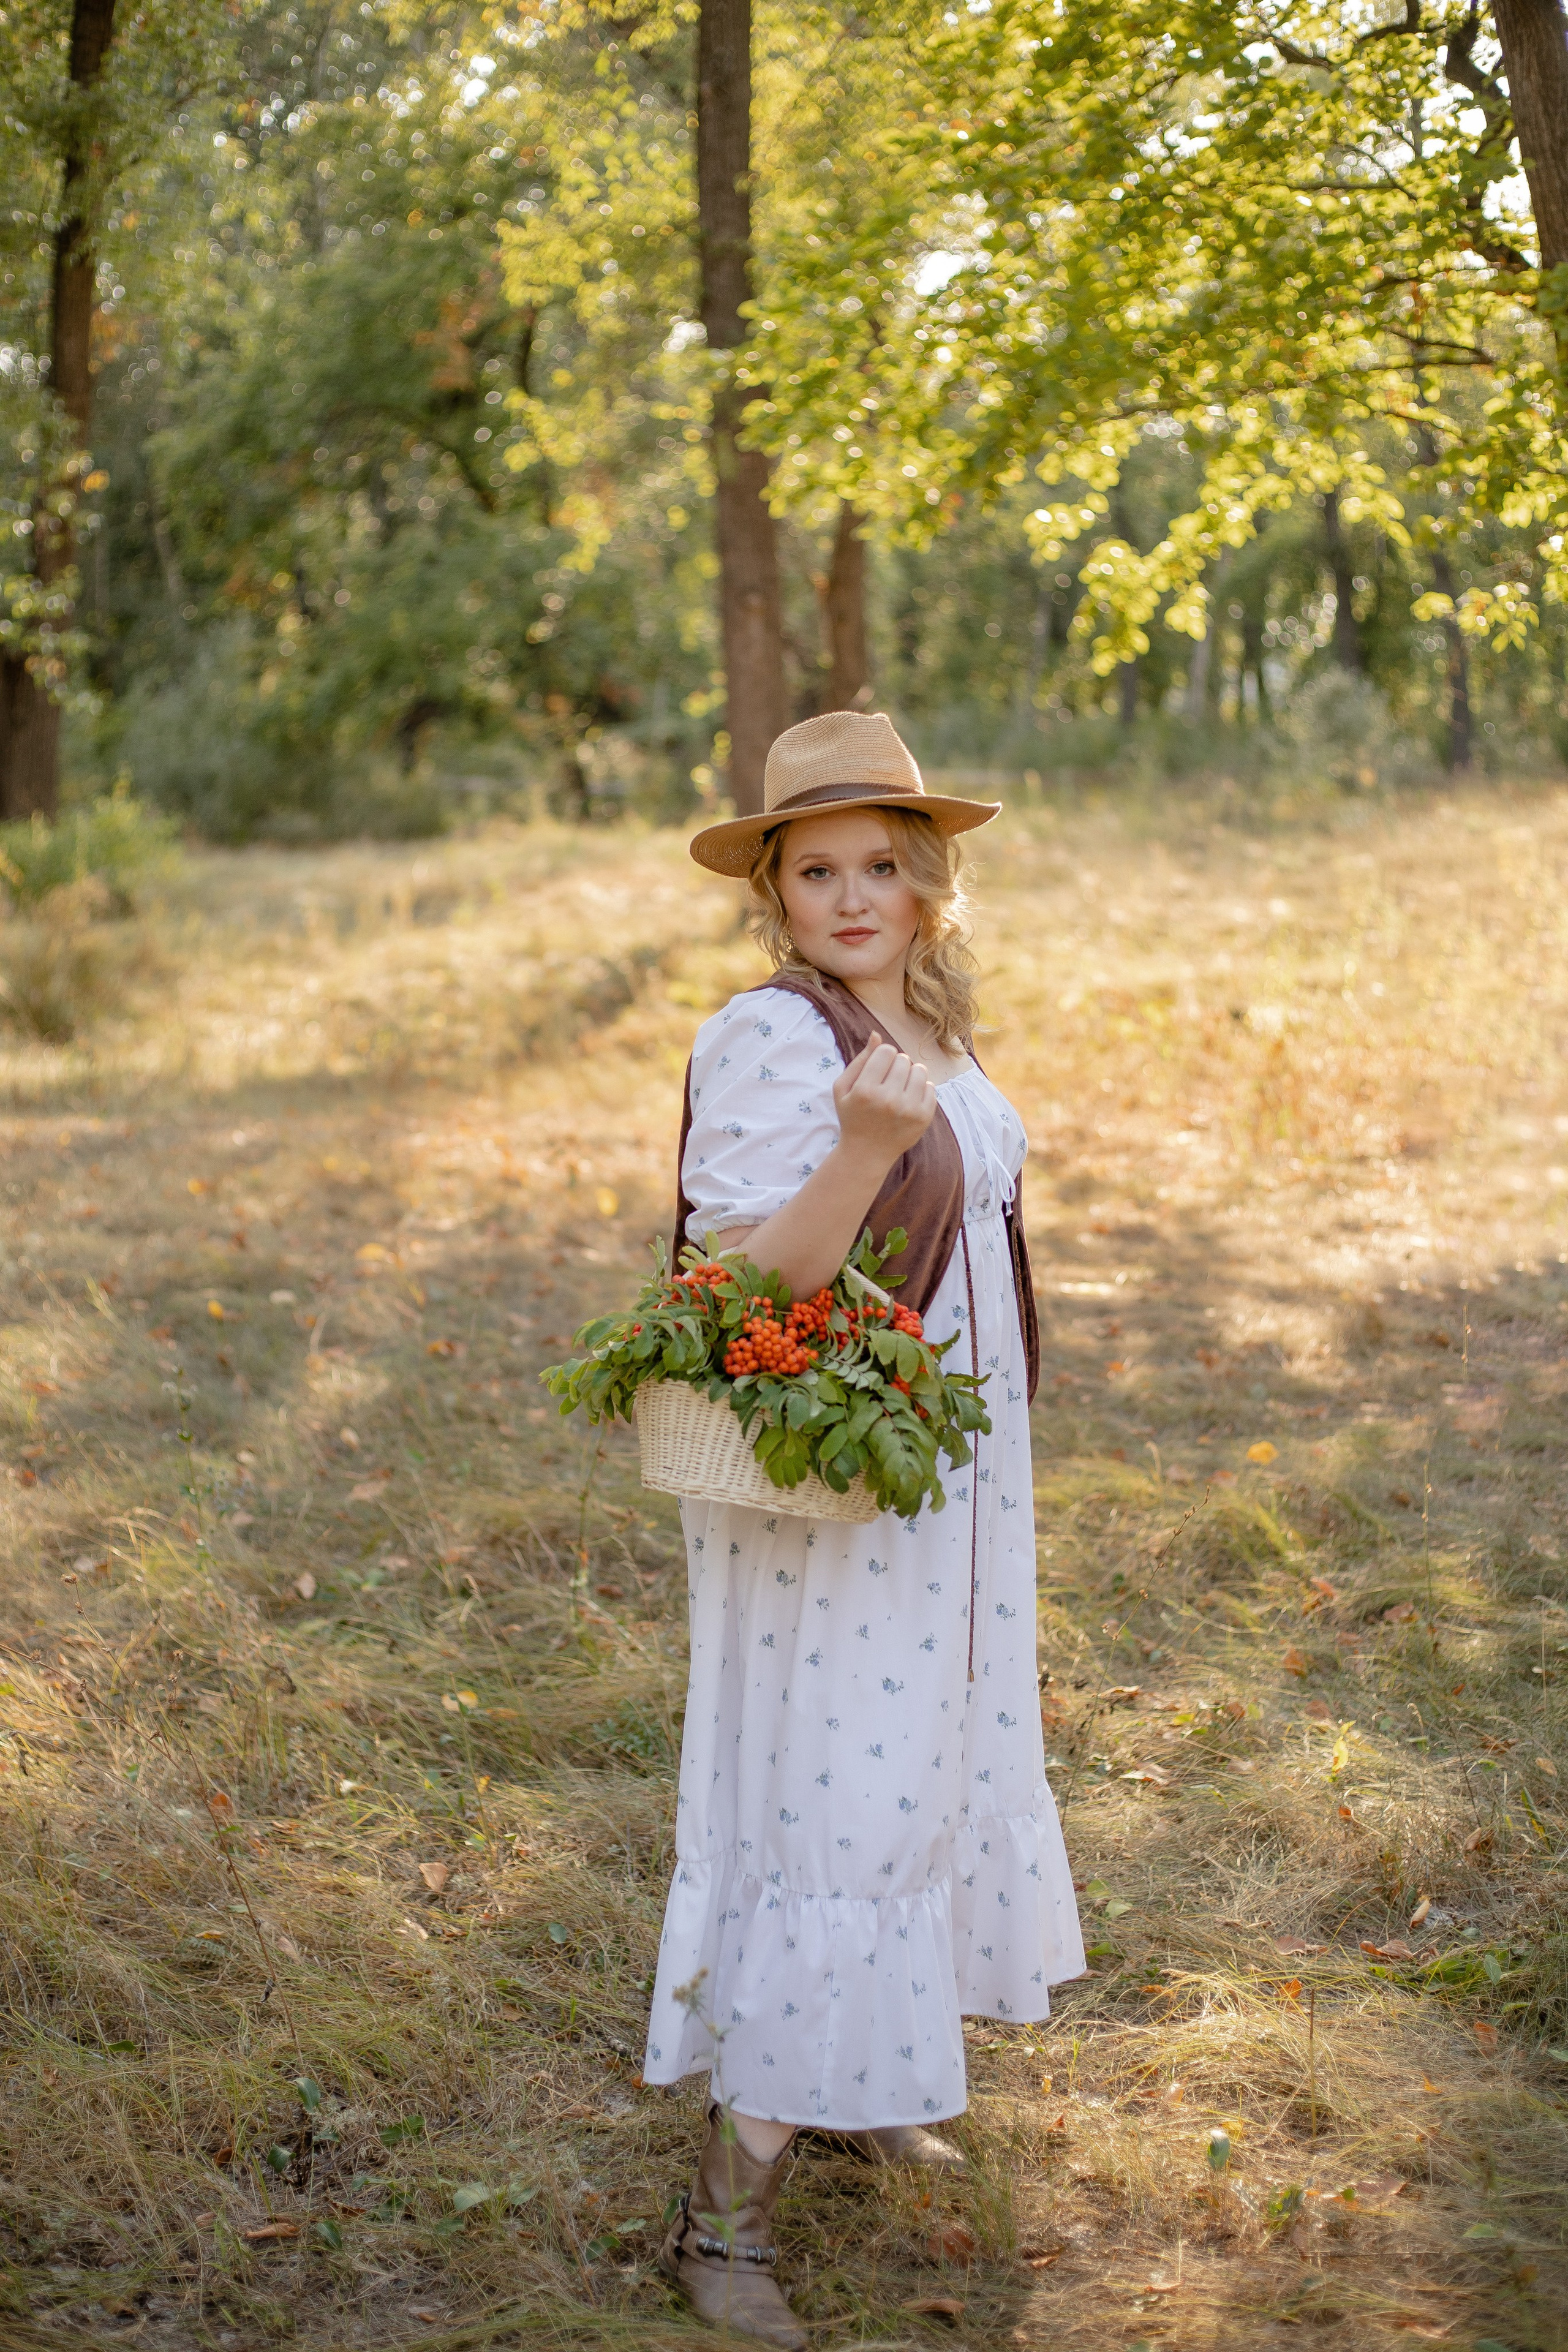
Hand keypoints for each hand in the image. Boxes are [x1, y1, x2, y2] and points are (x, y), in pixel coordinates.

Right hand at [831, 1032, 937, 1170]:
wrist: (866, 1153)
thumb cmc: (853, 1116)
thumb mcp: (843, 1089)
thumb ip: (860, 1060)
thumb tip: (877, 1035)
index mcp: (865, 1090)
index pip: (886, 1051)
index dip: (882, 1056)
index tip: (878, 1069)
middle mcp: (888, 1099)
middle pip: (903, 1059)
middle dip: (896, 1066)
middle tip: (888, 1082)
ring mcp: (908, 1110)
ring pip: (920, 1070)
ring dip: (911, 1075)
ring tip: (900, 1087)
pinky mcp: (923, 1118)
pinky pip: (931, 1087)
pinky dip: (922, 1089)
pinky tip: (909, 1099)